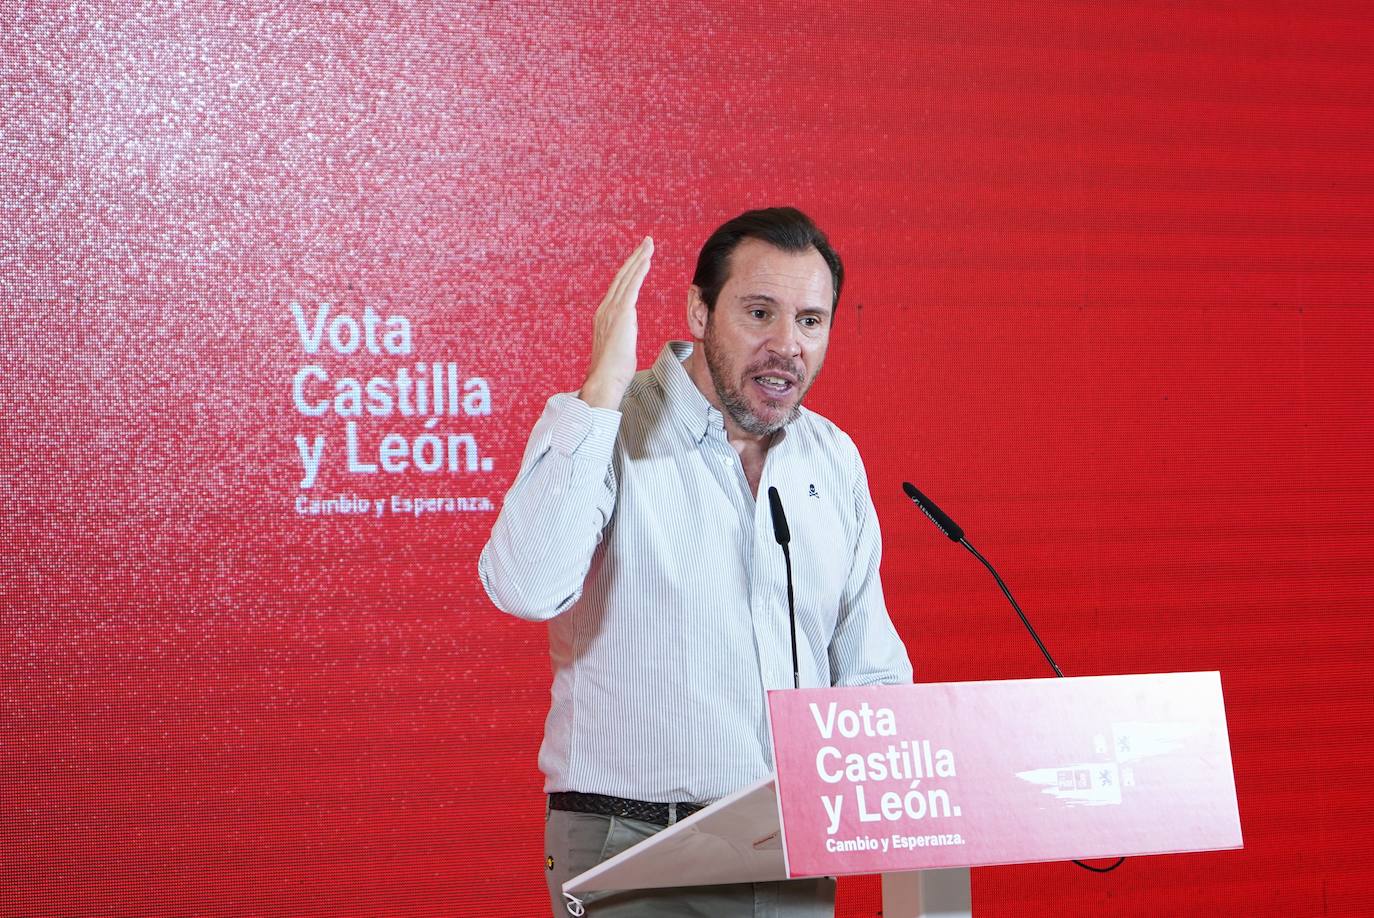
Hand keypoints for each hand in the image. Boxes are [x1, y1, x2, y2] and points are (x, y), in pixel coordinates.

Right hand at [579, 236, 652, 408]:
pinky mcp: (622, 314)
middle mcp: (605, 309)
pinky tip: (647, 259)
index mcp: (604, 316)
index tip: (638, 259)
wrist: (605, 379)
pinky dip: (639, 271)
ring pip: (627, 277)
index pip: (619, 288)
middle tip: (646, 242)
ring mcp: (612, 310)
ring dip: (639, 259)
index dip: (629, 271)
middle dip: (634, 257)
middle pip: (622, 276)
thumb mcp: (618, 348)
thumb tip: (625, 339)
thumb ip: (622, 337)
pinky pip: (632, 286)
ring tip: (649, 244)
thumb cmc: (613, 371)